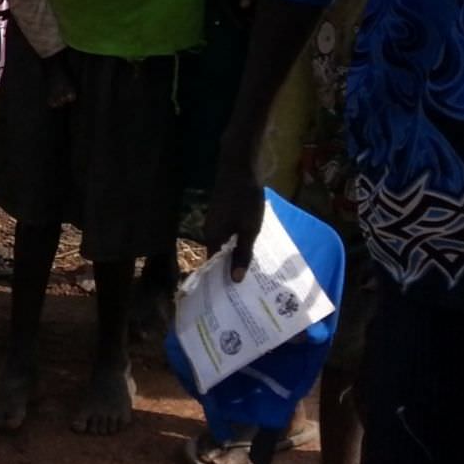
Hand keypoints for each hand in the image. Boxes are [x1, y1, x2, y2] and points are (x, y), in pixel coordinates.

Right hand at [204, 140, 266, 282]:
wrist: (240, 167)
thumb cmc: (245, 200)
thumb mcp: (249, 229)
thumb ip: (242, 254)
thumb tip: (234, 280)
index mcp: (212, 237)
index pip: (212, 266)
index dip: (222, 280)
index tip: (234, 297)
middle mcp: (209, 231)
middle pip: (218, 256)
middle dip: (231, 270)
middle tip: (248, 288)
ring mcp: (216, 221)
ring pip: (225, 245)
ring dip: (236, 256)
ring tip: (253, 272)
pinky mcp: (224, 213)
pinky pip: (229, 235)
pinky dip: (238, 243)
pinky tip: (252, 248)